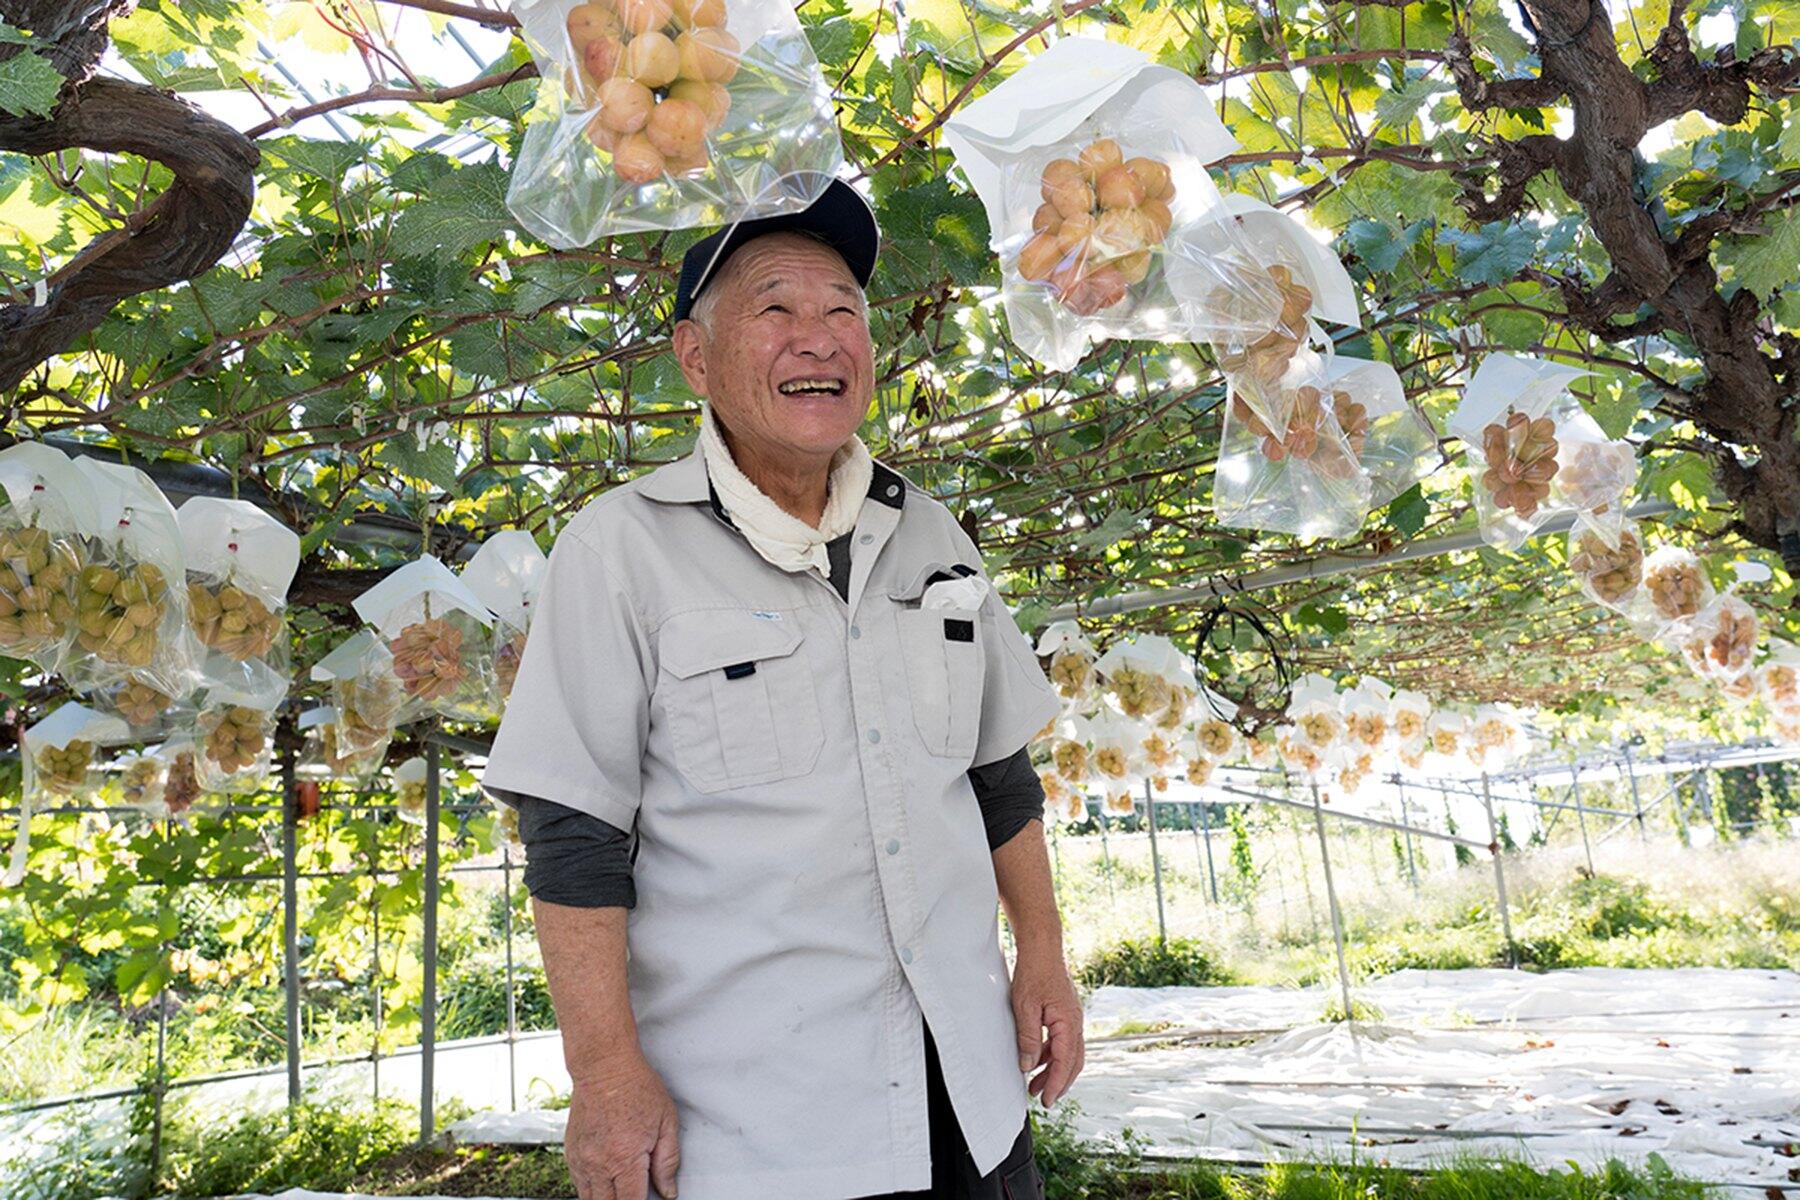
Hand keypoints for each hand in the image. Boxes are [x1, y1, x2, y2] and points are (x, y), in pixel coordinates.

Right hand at [564, 1050, 681, 1199]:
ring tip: (621, 1189)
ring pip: (589, 1199)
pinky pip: (578, 1184)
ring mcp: (581, 1160)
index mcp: (625, 1159)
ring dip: (606, 1199)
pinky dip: (591, 1189)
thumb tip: (668, 1191)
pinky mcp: (571, 1152)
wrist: (604, 1066)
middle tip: (636, 1191)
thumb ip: (667, 1162)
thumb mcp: (666, 1123)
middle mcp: (598, 1164)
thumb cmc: (637, 1088)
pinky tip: (605, 1181)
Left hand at [1010, 942, 1084, 1107]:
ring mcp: (1072, 1018)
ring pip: (1068, 1053)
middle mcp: (1076, 1023)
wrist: (1042, 947)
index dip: (1056, 1085)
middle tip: (1043, 1099)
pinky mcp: (1065, 1013)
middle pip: (1072, 1062)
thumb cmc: (1034, 972)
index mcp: (1069, 1024)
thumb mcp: (1025, 1008)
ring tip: (1035, 1084)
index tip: (1048, 1101)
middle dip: (1058, 1083)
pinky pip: (1062, 1041)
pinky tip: (1037, 1060)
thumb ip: (1028, 1039)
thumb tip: (1028, 1065)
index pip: (1065, 1063)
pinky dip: (1052, 1054)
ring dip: (1054, 1070)